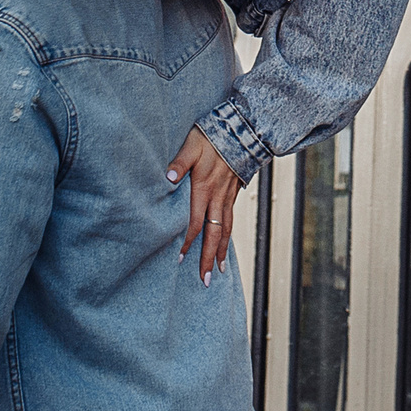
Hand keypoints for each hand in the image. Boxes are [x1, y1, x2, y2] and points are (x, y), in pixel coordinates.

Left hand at [168, 126, 240, 283]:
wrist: (243, 130)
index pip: (195, 222)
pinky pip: (231, 219)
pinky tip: (226, 242)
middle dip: (210, 258)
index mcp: (204, 188)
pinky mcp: (234, 192)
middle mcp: (218, 197)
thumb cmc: (213, 136)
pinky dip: (228, 235)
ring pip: (226, 229)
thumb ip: (180, 162)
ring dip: (222, 251)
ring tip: (220, 270)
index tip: (180, 259)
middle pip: (214, 234)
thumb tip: (167, 177)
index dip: (188, 242)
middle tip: (206, 280)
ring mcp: (228, 196)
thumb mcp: (192, 145)